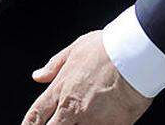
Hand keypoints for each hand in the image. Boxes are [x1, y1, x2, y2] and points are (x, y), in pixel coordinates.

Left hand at [22, 31, 151, 124]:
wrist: (135, 54)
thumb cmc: (106, 48)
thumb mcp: (74, 50)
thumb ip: (54, 66)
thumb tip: (38, 75)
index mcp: (60, 89)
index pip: (36, 114)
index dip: (29, 124)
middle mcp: (73, 108)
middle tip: (54, 124)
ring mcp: (93, 120)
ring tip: (82, 120)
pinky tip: (101, 121)